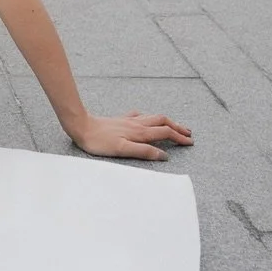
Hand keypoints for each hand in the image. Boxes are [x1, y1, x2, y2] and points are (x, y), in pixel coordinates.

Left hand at [68, 111, 192, 161]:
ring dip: (167, 121)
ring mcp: (129, 120)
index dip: (179, 138)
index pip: (165, 133)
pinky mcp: (120, 119)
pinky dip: (149, 118)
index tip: (190, 143)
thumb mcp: (122, 150)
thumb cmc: (99, 141)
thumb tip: (164, 155)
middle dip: (177, 127)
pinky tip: (146, 119)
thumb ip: (144, 151)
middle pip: (163, 122)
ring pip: (153, 117)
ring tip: (174, 125)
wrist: (81, 126)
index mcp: (140, 133)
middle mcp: (137, 124)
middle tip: (189, 134)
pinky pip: (139, 116)